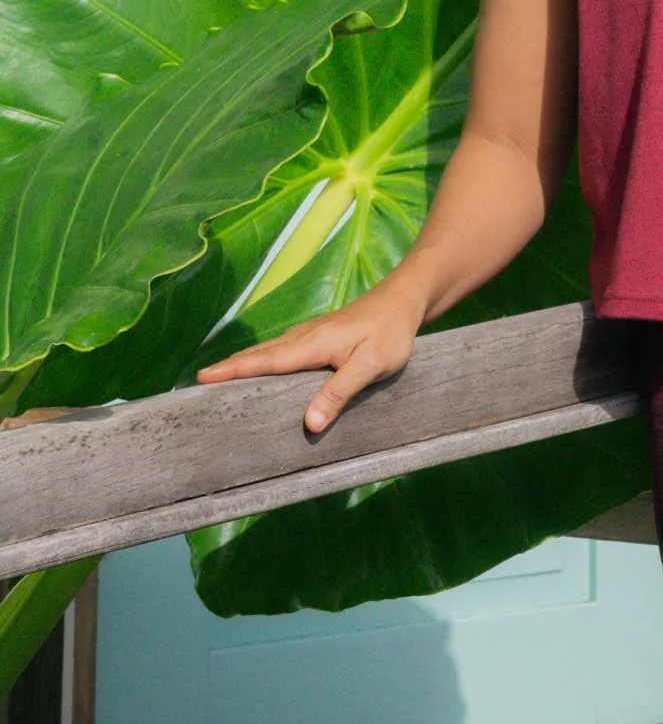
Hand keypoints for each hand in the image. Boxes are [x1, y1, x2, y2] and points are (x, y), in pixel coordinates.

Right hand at [197, 275, 427, 432]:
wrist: (404, 299)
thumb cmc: (391, 332)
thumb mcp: (372, 365)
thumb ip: (340, 391)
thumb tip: (309, 424)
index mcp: (312, 344)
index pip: (265, 361)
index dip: (234, 370)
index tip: (202, 378)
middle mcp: (304, 336)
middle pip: (259, 355)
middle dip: (228, 368)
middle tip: (197, 383)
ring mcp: (310, 334)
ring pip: (268, 352)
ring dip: (243, 364)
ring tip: (217, 381)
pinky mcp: (318, 336)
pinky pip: (281, 351)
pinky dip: (261, 360)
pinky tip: (258, 371)